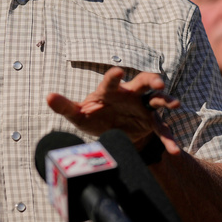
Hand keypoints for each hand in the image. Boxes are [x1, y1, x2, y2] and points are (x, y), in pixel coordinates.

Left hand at [46, 68, 179, 149]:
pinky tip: (174, 150)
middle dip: (151, 80)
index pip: (112, 82)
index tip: (118, 71)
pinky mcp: (151, 122)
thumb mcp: (79, 115)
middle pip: (143, 82)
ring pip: (157, 100)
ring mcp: (143, 107)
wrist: (112, 132)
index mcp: (111, 91)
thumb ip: (65, 106)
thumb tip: (47, 96)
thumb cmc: (95, 117)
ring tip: (175, 104)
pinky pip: (162, 129)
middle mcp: (130, 95)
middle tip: (158, 82)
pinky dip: (168, 138)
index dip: (114, 76)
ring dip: (166, 100)